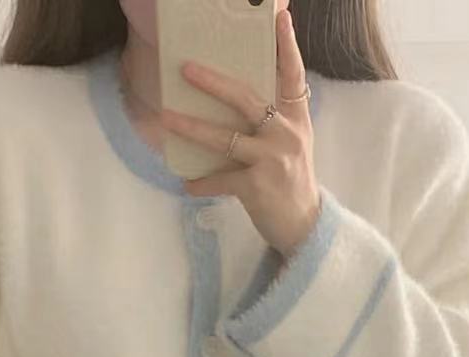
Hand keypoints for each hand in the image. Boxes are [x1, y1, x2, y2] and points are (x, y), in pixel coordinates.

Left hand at [162, 9, 320, 258]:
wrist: (302, 223)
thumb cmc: (289, 178)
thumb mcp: (291, 140)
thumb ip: (275, 115)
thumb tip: (238, 91)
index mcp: (295, 116)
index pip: (292, 73)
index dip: (286, 45)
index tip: (279, 16)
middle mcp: (286, 133)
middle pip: (246, 98)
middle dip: (213, 82)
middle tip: (185, 68)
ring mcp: (272, 159)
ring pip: (225, 138)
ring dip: (192, 128)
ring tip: (166, 118)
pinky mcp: (257, 187)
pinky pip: (220, 179)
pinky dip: (201, 183)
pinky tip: (187, 184)